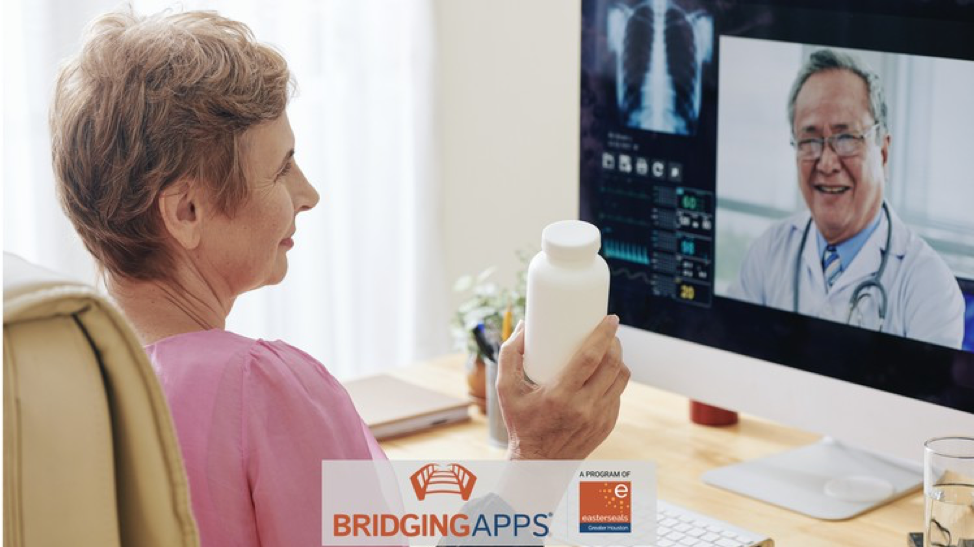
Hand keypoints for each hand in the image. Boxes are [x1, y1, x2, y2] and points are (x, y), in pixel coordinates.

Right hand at [496, 315, 629, 459]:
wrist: (538, 465)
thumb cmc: (520, 424)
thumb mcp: (506, 390)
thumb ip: (509, 355)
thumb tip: (522, 325)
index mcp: (560, 395)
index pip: (591, 357)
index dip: (603, 334)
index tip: (609, 319)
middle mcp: (584, 407)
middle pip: (612, 365)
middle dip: (615, 342)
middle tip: (609, 331)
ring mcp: (599, 418)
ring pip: (621, 379)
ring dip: (619, 360)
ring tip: (610, 349)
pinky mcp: (607, 426)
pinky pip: (618, 395)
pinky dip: (615, 379)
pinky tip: (608, 372)